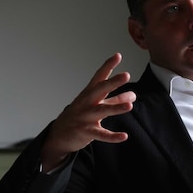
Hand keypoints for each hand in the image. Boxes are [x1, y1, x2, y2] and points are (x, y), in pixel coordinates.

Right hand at [40, 53, 136, 170]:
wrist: (59, 135)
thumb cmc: (80, 116)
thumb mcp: (96, 105)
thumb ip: (115, 100)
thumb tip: (133, 95)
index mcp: (89, 93)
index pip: (99, 77)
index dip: (108, 66)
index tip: (118, 55)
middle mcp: (87, 103)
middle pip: (100, 90)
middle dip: (113, 82)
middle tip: (126, 75)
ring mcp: (85, 117)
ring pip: (102, 111)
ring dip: (116, 107)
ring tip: (130, 105)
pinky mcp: (85, 132)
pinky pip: (100, 134)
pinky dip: (112, 136)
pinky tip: (124, 136)